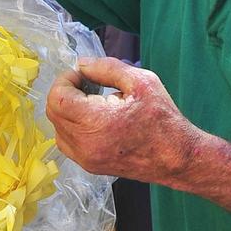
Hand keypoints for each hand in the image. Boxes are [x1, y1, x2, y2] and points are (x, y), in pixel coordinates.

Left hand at [46, 53, 197, 185]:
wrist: (177, 158)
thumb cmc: (163, 119)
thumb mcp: (141, 82)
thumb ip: (106, 68)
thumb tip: (81, 63)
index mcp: (96, 122)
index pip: (58, 97)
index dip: (65, 80)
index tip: (83, 75)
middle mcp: (85, 144)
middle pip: (53, 112)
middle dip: (65, 92)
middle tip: (87, 85)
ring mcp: (85, 159)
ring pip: (57, 129)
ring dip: (67, 111)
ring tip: (92, 103)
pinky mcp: (90, 166)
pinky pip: (67, 143)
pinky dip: (72, 127)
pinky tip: (94, 120)